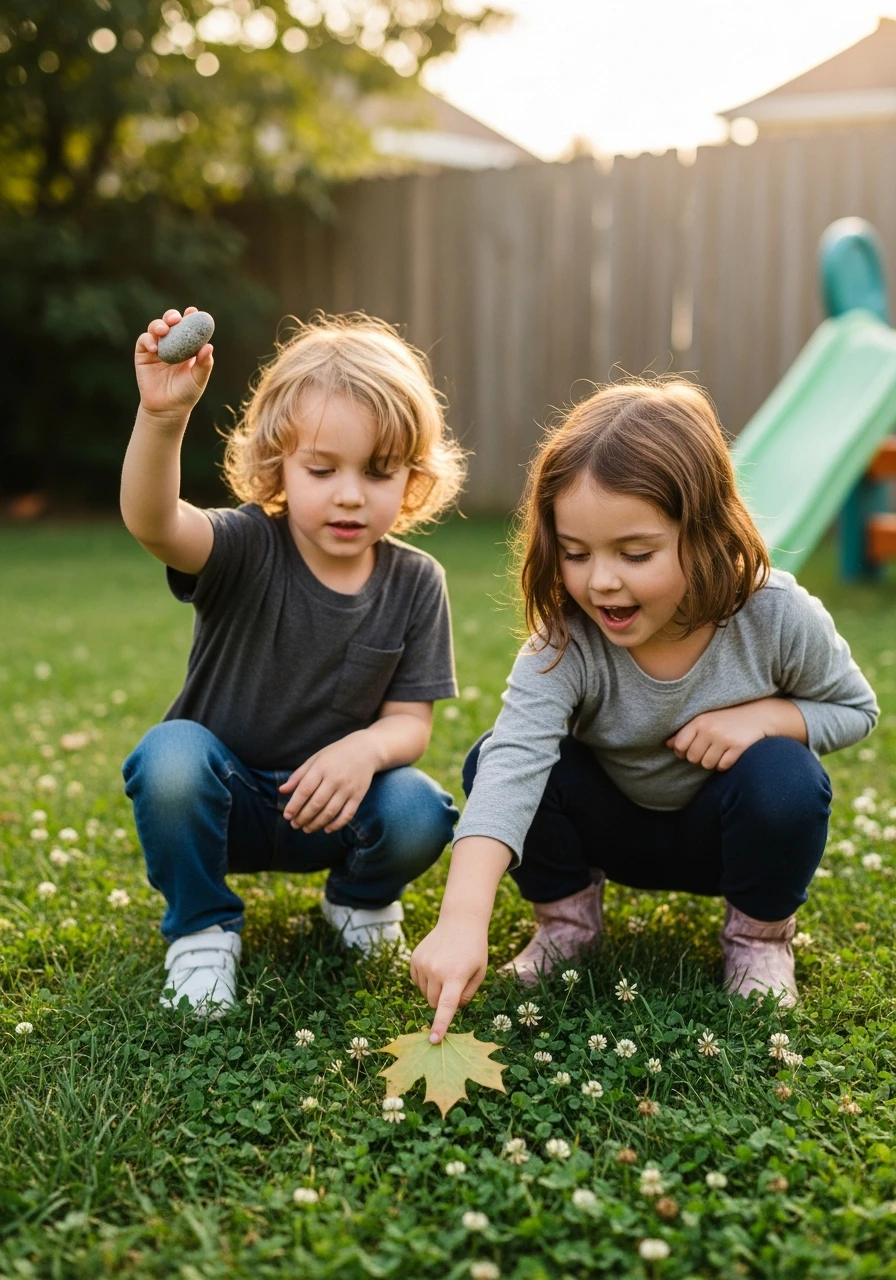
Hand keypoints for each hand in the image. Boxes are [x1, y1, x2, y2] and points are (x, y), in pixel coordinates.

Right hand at [135, 307, 213, 418]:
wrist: (167, 409)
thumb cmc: (186, 393)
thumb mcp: (198, 379)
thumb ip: (204, 363)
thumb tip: (209, 346)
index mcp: (187, 346)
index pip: (188, 327)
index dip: (190, 317)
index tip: (193, 312)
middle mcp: (172, 343)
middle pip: (170, 322)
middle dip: (172, 316)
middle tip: (176, 319)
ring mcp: (157, 347)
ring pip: (156, 328)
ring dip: (159, 325)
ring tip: (164, 331)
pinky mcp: (143, 354)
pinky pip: (144, 341)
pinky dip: (148, 340)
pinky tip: (155, 347)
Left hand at [279, 732, 377, 832]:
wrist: (366, 750)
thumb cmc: (336, 754)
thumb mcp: (315, 759)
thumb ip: (298, 775)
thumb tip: (282, 791)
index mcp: (321, 768)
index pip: (304, 790)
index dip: (294, 805)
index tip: (287, 816)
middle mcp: (335, 779)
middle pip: (316, 804)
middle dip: (303, 818)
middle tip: (295, 825)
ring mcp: (348, 788)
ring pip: (330, 812)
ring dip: (316, 824)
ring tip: (307, 829)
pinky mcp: (358, 796)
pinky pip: (347, 815)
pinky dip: (336, 824)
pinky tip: (326, 828)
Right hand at [411, 916, 488, 1042]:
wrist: (460, 922)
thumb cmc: (474, 950)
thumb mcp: (480, 973)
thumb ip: (467, 995)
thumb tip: (450, 1009)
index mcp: (456, 976)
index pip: (447, 1006)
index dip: (440, 1024)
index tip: (434, 1040)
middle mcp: (436, 970)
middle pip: (433, 1003)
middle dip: (442, 1000)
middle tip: (455, 982)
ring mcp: (423, 964)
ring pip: (424, 993)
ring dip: (434, 989)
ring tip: (447, 968)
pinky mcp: (414, 959)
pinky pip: (417, 982)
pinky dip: (426, 979)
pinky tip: (436, 964)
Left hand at [666, 698, 804, 770]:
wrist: (759, 715)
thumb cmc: (727, 719)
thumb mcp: (705, 720)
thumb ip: (686, 732)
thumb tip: (668, 744)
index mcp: (699, 721)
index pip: (680, 746)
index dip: (682, 752)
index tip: (689, 750)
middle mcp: (710, 729)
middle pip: (692, 758)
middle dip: (699, 758)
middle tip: (708, 750)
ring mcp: (724, 739)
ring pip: (707, 764)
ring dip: (712, 762)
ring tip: (719, 751)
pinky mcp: (738, 747)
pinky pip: (722, 766)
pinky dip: (724, 764)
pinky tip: (729, 754)